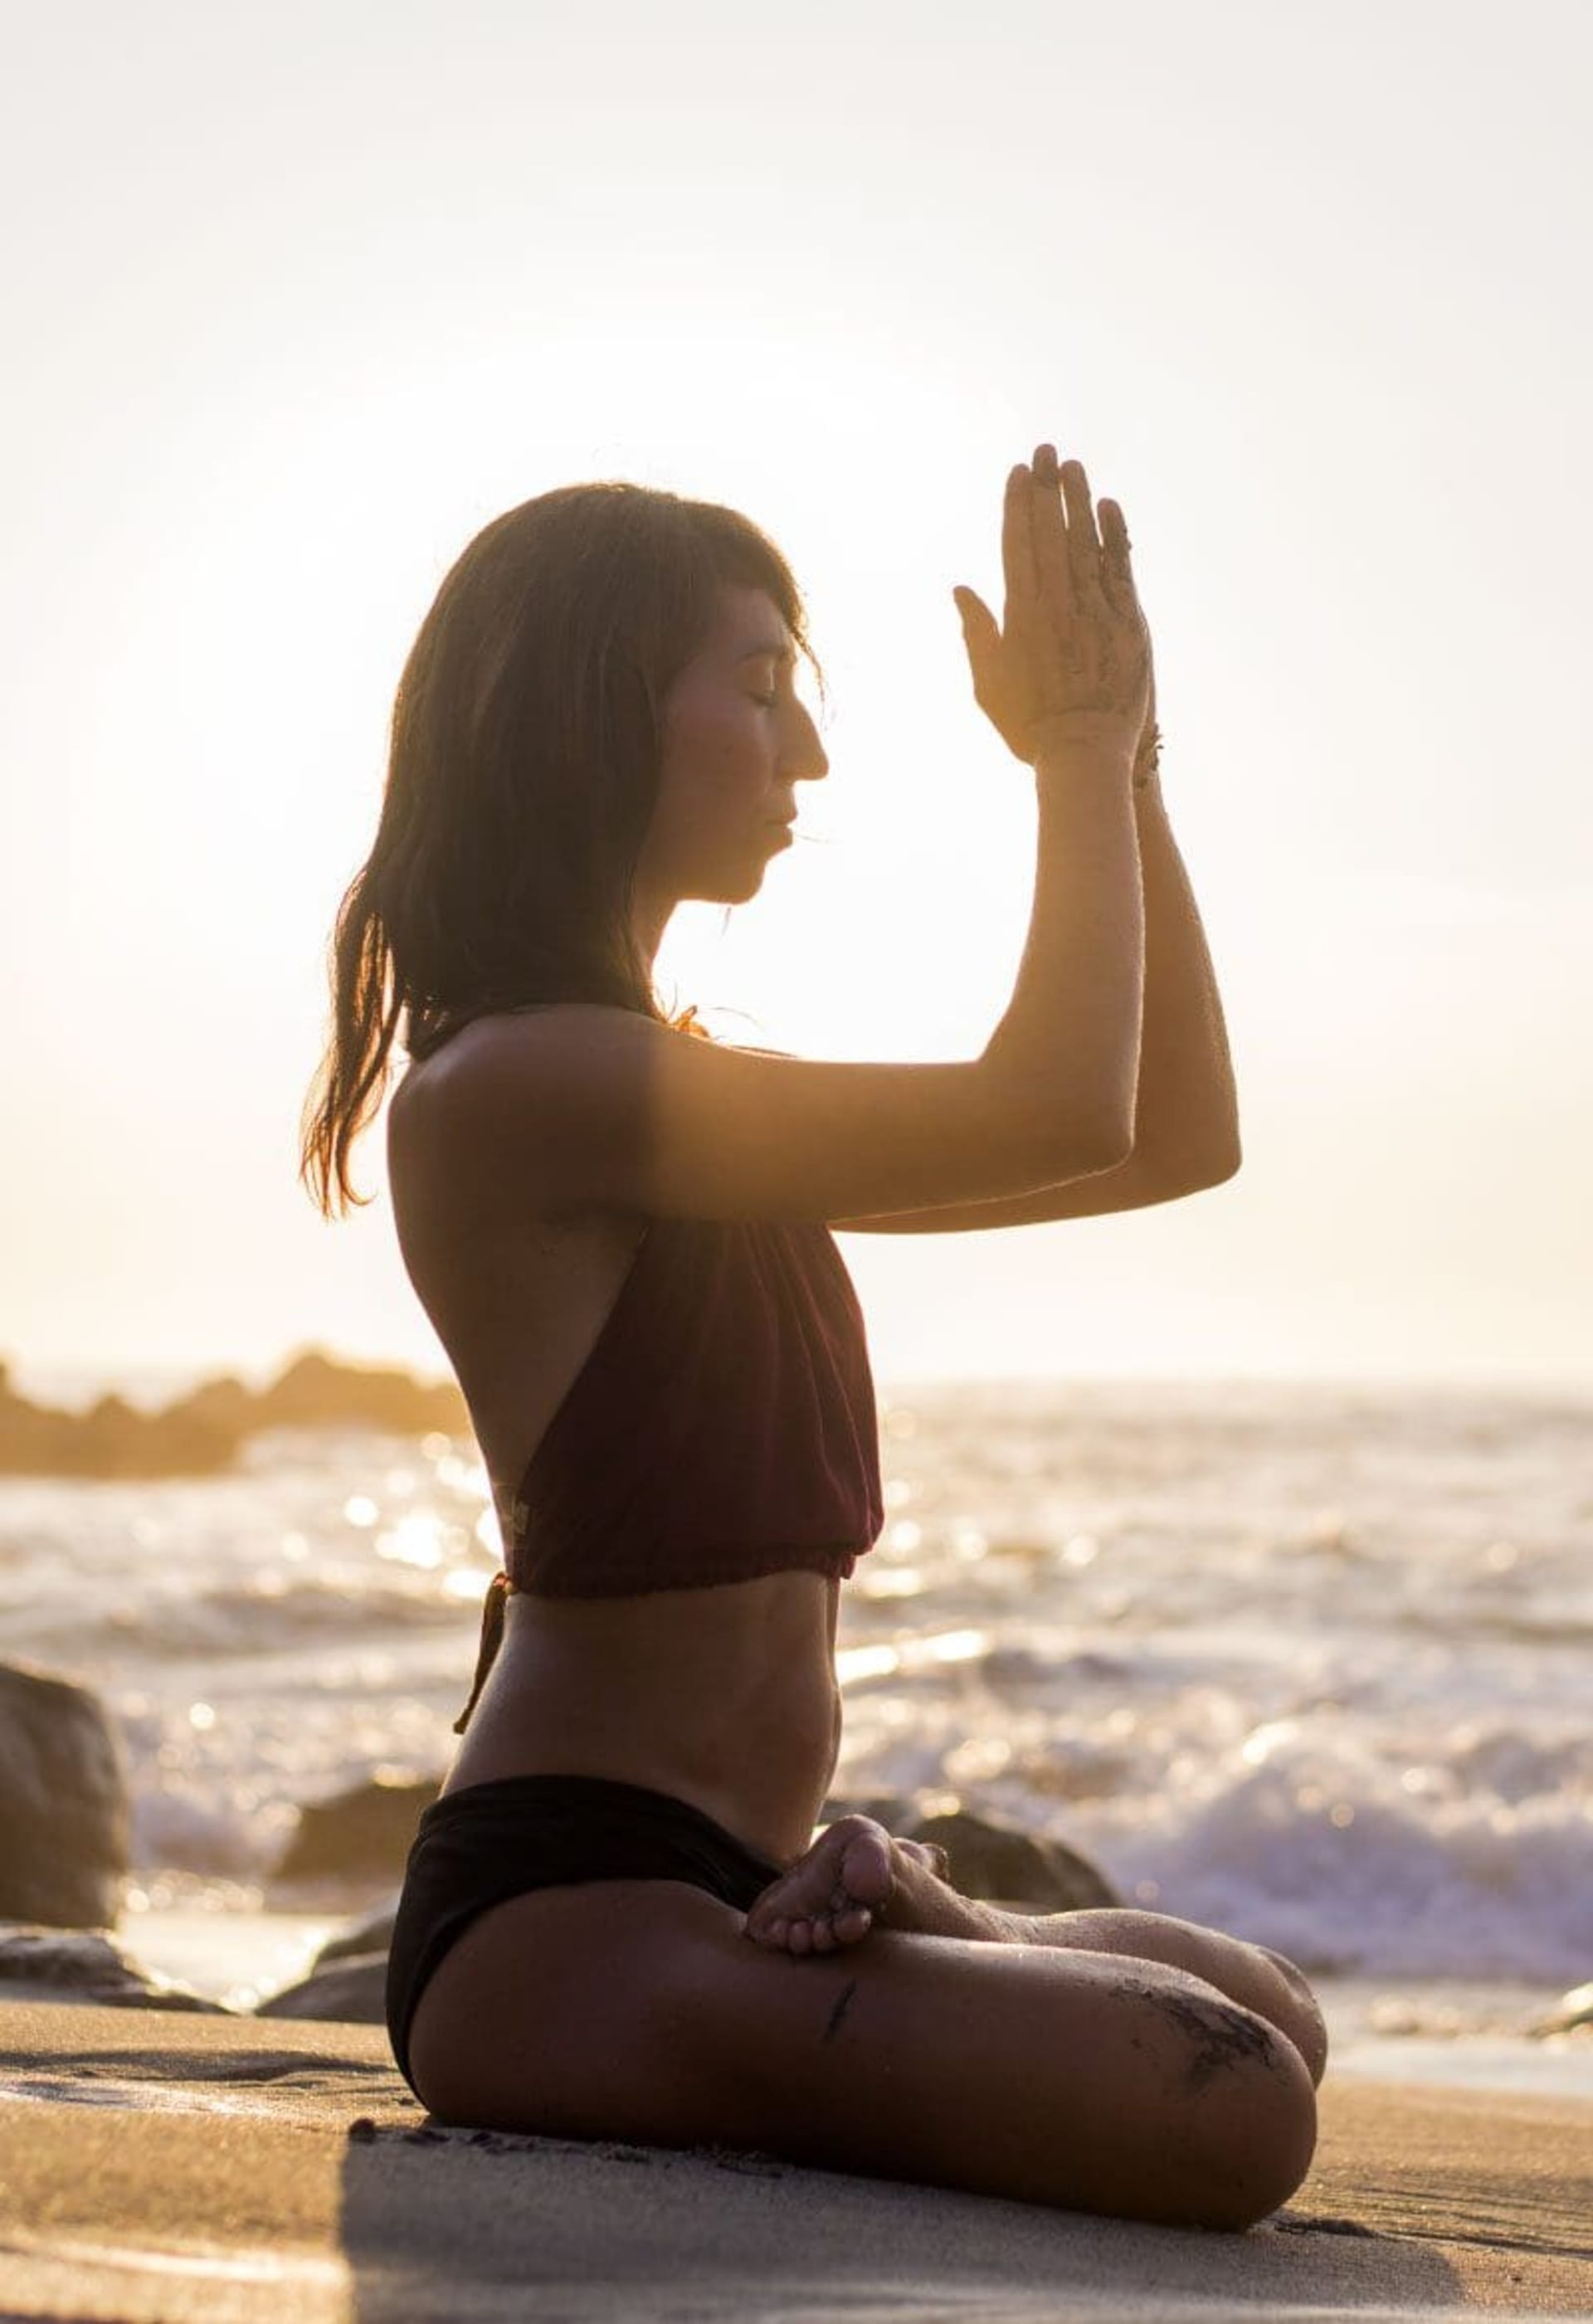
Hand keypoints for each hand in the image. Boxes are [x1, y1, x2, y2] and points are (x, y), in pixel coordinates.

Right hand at [954, 443, 1151, 769]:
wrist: (1086, 754)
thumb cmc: (1031, 728)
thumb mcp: (989, 685)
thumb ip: (978, 632)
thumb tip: (962, 590)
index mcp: (1020, 615)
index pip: (1017, 544)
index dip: (1018, 504)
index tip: (1019, 473)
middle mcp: (1057, 602)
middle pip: (1050, 532)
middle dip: (1046, 488)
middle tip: (1046, 451)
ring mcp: (1094, 608)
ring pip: (1085, 540)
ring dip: (1079, 500)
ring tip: (1074, 467)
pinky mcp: (1128, 620)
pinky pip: (1120, 565)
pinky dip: (1114, 533)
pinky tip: (1108, 506)